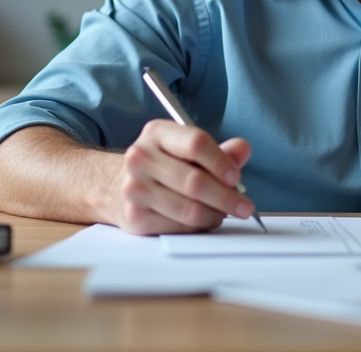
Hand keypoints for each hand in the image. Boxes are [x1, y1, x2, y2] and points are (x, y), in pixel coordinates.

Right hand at [112, 119, 255, 234]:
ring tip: (224, 214)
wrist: (115, 185)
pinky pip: (177, 227)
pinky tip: (203, 220)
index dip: (221, 161)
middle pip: (194, 181)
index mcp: (158, 133)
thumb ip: (218, 150)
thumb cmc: (161, 164)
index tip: (236, 177)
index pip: (195, 143)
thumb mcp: (186, 149)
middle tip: (245, 206)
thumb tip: (243, 149)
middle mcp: (141, 157)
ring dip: (214, 215)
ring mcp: (134, 188)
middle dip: (226, 197)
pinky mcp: (134, 216)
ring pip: (188, 209)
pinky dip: (197, 227)